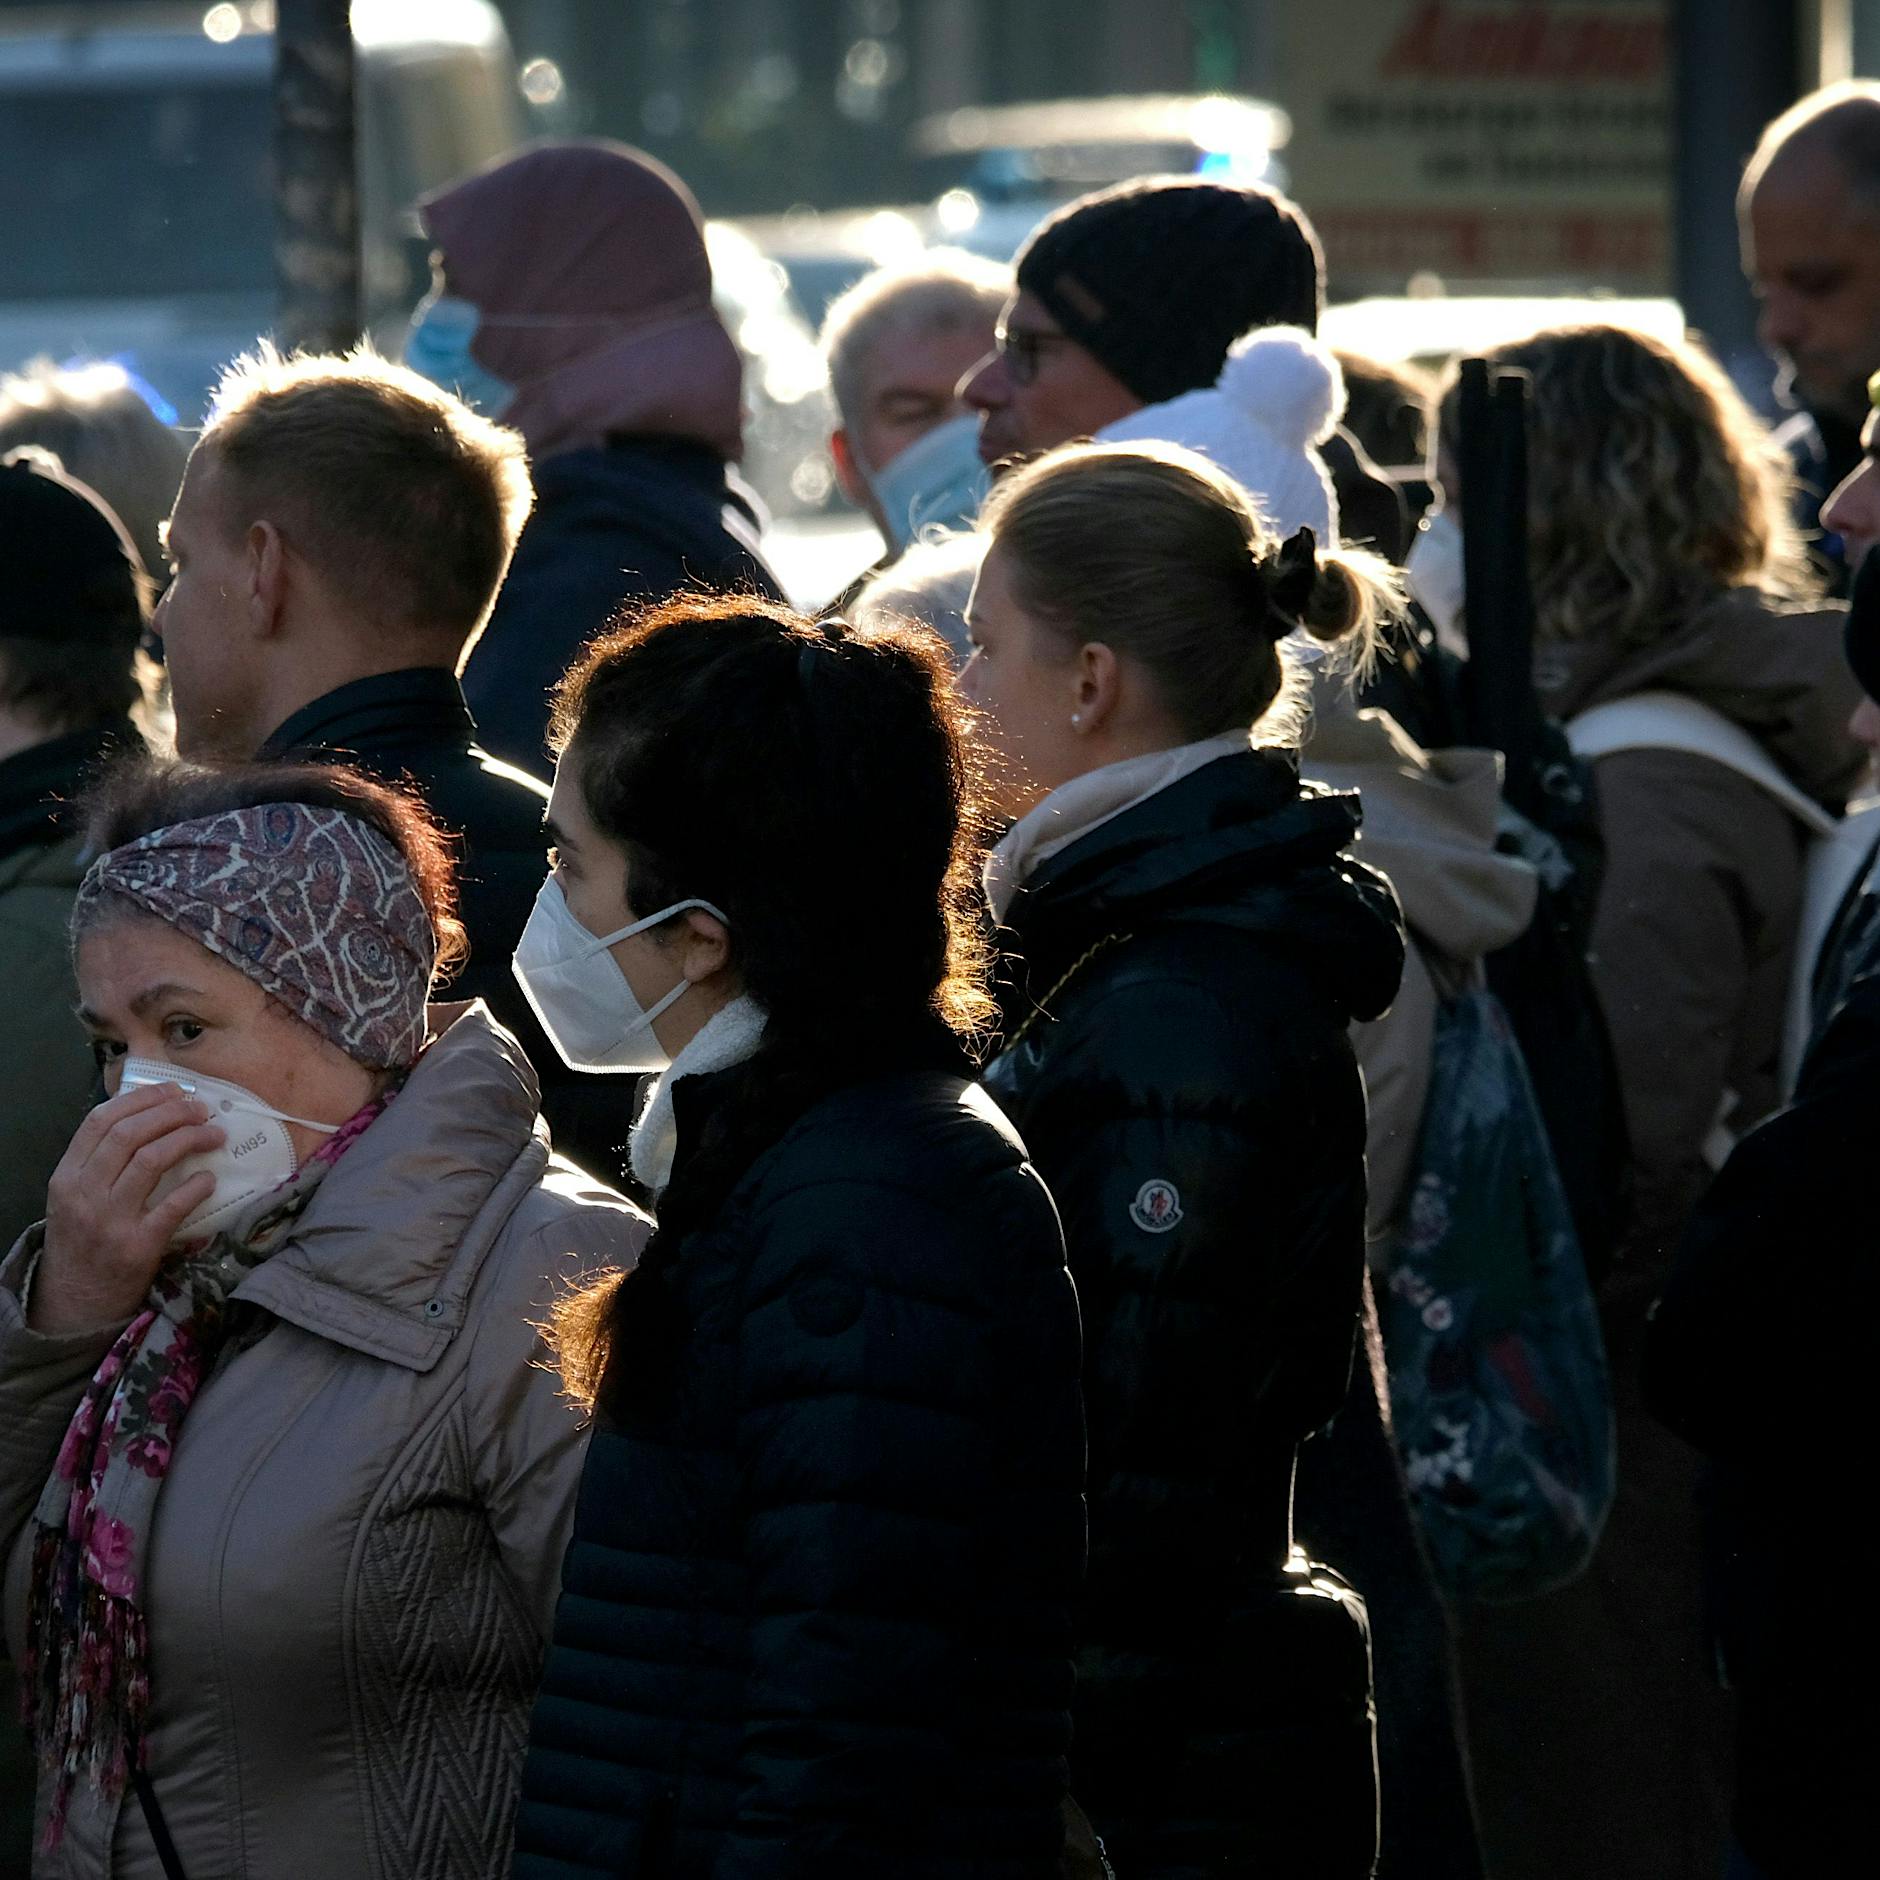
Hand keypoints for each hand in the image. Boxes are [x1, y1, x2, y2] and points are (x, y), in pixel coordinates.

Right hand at [32, 1084, 226, 1334]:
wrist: (75, 1301)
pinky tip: (210, 1178)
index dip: (141, 1099)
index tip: (174, 1091)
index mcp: (67, 1176)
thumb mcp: (75, 1197)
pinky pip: (173, 1206)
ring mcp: (110, 1221)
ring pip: (152, 1160)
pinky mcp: (138, 1247)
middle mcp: (84, 1194)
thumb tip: (153, 1115)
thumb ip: (101, 1161)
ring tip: (214, 1135)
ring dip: (189, 1139)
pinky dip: (196, 1187)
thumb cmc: (83, 1240)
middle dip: (172, 1113)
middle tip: (202, 1111)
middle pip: (129, 1134)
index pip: (100, 1121)